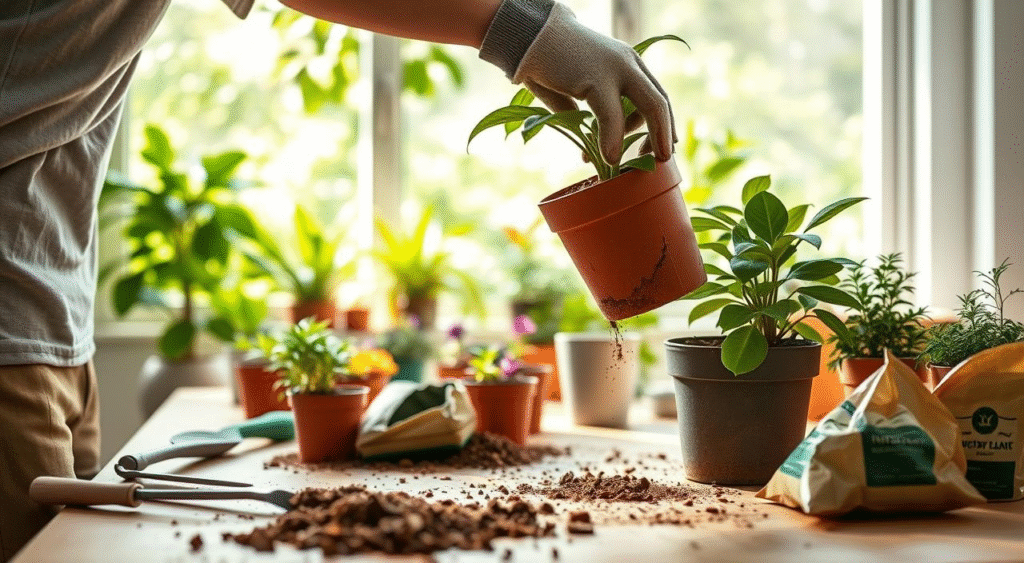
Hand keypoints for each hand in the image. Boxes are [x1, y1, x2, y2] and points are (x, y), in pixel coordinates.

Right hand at [513, 3, 676, 165]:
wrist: (528, 34)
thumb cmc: (546, 61)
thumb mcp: (575, 87)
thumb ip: (584, 111)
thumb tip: (587, 142)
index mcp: (626, 64)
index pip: (655, 95)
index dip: (660, 125)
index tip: (652, 148)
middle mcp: (628, 63)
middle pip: (660, 102)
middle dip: (664, 134)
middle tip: (661, 158)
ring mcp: (617, 69)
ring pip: (649, 108)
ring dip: (647, 139)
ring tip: (630, 162)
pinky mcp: (597, 79)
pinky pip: (613, 116)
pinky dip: (614, 140)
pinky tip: (610, 158)